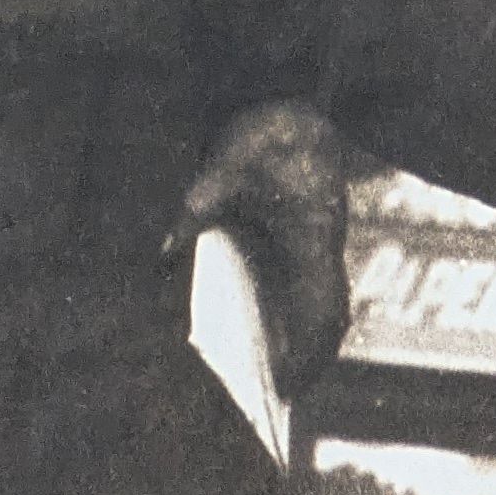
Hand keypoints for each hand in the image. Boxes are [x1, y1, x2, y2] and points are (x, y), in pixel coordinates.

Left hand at [174, 98, 349, 391]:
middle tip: (291, 394)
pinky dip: (306, 313)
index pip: (320, 310)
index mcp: (312, 237)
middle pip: (332, 316)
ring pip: (329, 302)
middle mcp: (324, 245)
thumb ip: (195, 209)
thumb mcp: (223, 168)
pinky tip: (279, 326)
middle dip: (316, 357)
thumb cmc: (264, 133)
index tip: (288, 386)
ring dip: (314, 338)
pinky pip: (317, 284)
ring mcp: (323, 239)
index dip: (308, 354)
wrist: (292, 101)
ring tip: (289, 372)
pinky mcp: (313, 231)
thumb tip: (163, 253)